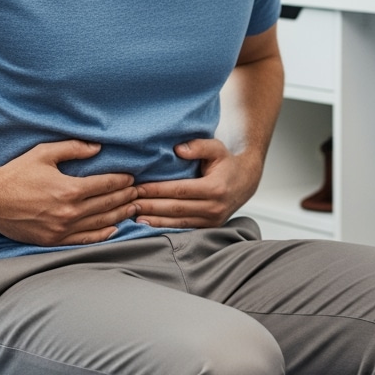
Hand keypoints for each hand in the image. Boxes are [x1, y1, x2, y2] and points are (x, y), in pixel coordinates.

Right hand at [0, 140, 138, 246]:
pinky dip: (102, 235)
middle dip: (125, 197)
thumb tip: (97, 148)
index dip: (122, 181)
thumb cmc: (16, 173)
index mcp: (69, 189)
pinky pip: (85, 239)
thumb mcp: (44, 153)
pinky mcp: (54, 240)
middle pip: (107, 204)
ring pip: (100, 223)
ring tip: (133, 208)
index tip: (132, 177)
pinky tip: (114, 229)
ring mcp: (62, 229)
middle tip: (138, 192)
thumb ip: (73, 148)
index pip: (105, 185)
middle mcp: (69, 212)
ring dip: (119, 215)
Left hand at [133, 138, 262, 228]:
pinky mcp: (209, 227)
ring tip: (134, 215)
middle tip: (129, 202)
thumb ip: (198, 146)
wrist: (246, 181)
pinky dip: (165, 226)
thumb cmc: (226, 162)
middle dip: (150, 206)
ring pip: (178, 222)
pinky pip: (183, 228)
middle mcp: (215, 207)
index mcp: (215, 188)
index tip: (138, 187)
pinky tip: (149, 223)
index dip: (157, 190)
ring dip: (154, 219)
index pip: (180, 190)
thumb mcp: (217, 148)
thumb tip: (177, 150)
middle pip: (175, 208)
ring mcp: (213, 220)